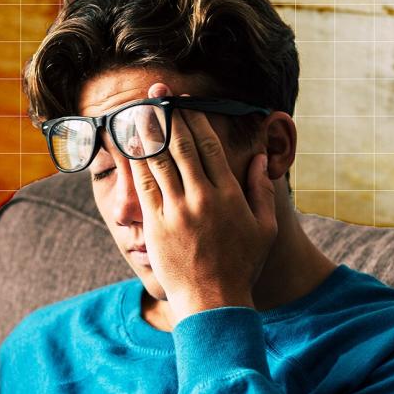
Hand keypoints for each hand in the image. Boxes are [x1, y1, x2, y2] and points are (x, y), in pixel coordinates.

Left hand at [127, 82, 278, 323]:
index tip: (183, 102)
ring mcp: (176, 210)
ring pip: (158, 160)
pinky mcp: (156, 225)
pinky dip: (135, 161)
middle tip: (155, 92)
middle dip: (166, 114)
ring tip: (137, 108)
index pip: (207, 145)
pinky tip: (128, 144)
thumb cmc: (241, 266)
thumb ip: (262, 190)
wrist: (213, 302)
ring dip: (146, 131)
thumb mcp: (264, 228)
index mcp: (229, 194)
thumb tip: (259, 159)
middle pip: (180, 145)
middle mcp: (202, 197)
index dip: (193, 119)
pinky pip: (143, 185)